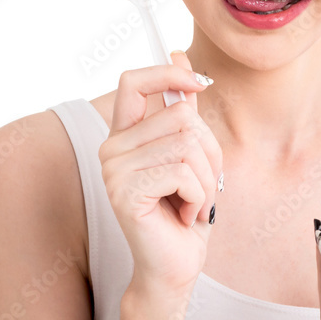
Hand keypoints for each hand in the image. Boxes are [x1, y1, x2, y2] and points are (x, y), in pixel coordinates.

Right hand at [99, 51, 223, 296]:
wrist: (175, 265)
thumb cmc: (183, 210)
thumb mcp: (191, 153)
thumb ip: (182, 107)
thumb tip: (180, 53)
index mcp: (123, 135)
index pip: (134, 81)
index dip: (168, 73)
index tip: (199, 82)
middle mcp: (112, 149)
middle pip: (180, 115)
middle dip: (208, 150)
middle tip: (200, 183)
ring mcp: (114, 171)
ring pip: (187, 144)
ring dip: (206, 178)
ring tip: (193, 201)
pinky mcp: (125, 193)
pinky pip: (183, 172)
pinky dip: (199, 196)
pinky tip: (186, 214)